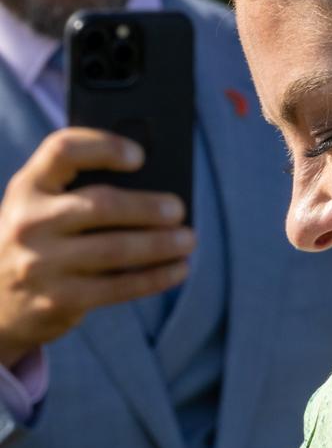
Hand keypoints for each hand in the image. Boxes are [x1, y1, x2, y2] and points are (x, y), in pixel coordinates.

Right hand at [0, 128, 192, 365]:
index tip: (140, 156)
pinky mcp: (59, 300)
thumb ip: (81, 190)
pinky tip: (179, 269)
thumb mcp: (42, 207)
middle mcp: (27, 222)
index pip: (62, 150)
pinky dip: (156, 277)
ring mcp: (40, 264)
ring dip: (161, 244)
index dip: (104, 147)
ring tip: (189, 239)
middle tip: (179, 209)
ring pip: (116, 249)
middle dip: (148, 206)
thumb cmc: (38, 240)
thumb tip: (158, 190)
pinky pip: (119, 287)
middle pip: (101, 204)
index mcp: (27, 186)